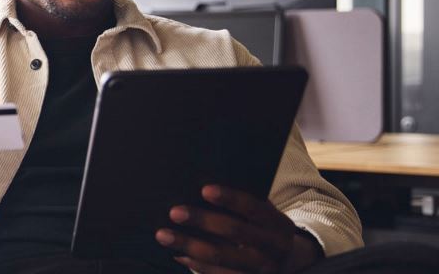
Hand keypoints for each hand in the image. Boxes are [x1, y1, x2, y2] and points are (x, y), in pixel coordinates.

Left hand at [155, 185, 313, 273]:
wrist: (289, 261)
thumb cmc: (264, 226)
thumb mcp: (264, 213)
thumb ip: (244, 202)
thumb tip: (204, 186)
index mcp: (277, 223)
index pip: (253, 208)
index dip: (230, 198)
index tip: (204, 189)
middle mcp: (271, 248)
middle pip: (234, 232)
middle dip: (202, 220)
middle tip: (174, 212)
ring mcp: (260, 270)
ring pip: (221, 257)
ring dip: (189, 245)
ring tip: (163, 234)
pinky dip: (195, 264)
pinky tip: (178, 252)